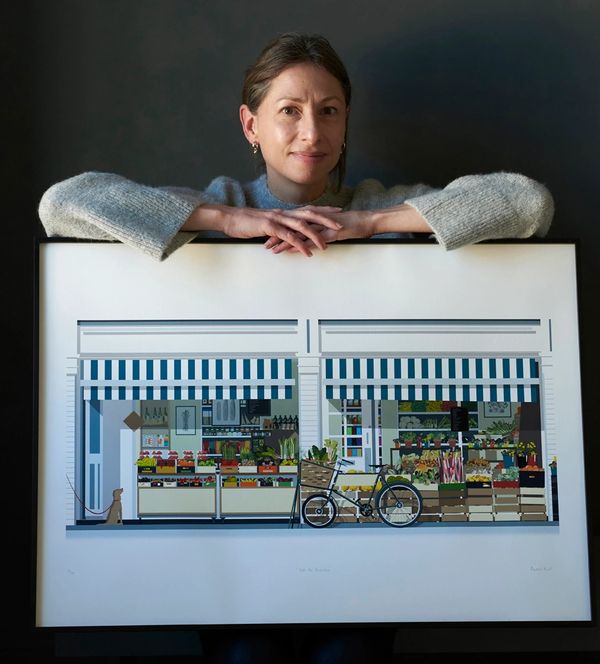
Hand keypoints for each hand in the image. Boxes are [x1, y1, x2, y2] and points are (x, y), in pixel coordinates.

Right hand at [185, 204, 343, 256]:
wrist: (230, 219)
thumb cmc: (247, 222)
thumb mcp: (267, 224)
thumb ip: (279, 227)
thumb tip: (288, 233)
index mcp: (284, 212)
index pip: (308, 209)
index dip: (324, 210)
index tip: (338, 212)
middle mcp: (283, 213)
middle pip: (310, 214)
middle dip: (327, 220)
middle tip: (341, 227)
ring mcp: (277, 219)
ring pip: (301, 226)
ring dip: (315, 235)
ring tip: (326, 245)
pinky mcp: (269, 227)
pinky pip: (288, 236)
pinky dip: (299, 244)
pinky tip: (306, 252)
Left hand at [264, 209, 376, 253]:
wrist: (369, 220)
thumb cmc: (355, 224)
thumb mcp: (337, 228)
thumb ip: (326, 231)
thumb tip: (318, 237)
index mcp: (317, 219)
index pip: (295, 224)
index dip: (282, 229)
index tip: (270, 234)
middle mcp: (317, 221)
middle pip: (292, 228)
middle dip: (277, 234)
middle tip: (264, 241)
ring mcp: (322, 227)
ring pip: (298, 234)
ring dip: (284, 241)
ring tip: (272, 248)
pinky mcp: (329, 234)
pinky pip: (312, 240)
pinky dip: (300, 245)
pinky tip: (290, 250)